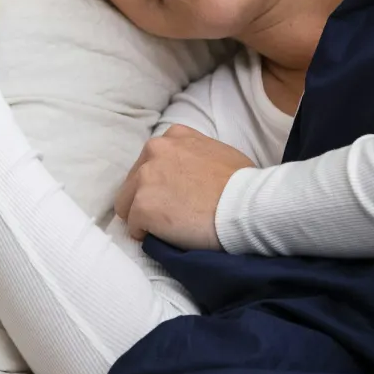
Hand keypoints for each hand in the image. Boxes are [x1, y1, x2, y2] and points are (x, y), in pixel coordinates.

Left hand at [114, 126, 254, 249]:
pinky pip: (134, 227)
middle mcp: (155, 151)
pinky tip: (168, 237)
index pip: (150, 161)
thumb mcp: (217, 152)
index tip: (172, 196)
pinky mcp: (142, 206)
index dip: (160, 182)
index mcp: (173, 136)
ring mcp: (145, 178)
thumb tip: (190, 175)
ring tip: (168, 228)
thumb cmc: (242, 183)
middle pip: (133, 181)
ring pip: (127, 204)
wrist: (245, 205)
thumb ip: (195, 156)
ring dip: (143, 217)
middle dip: (147, 198)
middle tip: (170, 215)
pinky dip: (147, 234)